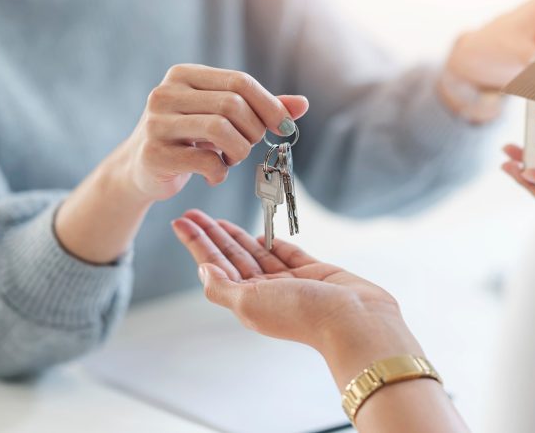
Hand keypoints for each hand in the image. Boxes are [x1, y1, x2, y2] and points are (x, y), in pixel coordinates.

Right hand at [54, 65, 308, 264]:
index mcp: (183, 75)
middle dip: (253, 131)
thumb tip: (303, 104)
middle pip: (233, 105)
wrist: (139, 170)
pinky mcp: (154, 154)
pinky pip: (206, 162)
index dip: (270, 105)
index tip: (285, 127)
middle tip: (249, 147)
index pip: (239, 81)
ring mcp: (156, 123)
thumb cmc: (188, 139)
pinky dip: (220, 173)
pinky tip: (214, 175)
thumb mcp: (221, 117)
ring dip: (239, 151)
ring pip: (221, 130)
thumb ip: (260, 109)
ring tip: (231, 160)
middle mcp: (165, 93)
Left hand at [171, 210, 422, 388]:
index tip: (181, 223)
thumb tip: (202, 271)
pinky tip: (260, 232)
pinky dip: (272, 242)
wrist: (353, 319)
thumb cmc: (303, 314)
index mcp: (248, 301)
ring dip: (236, 235)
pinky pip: (286, 253)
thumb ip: (223, 288)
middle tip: (193, 213)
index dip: (197, 244)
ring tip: (218, 219)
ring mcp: (289, 282)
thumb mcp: (251, 303)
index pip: (215, 266)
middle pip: (231, 257)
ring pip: (255, 252)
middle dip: (210, 235)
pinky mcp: (313, 271)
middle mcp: (265, 292)